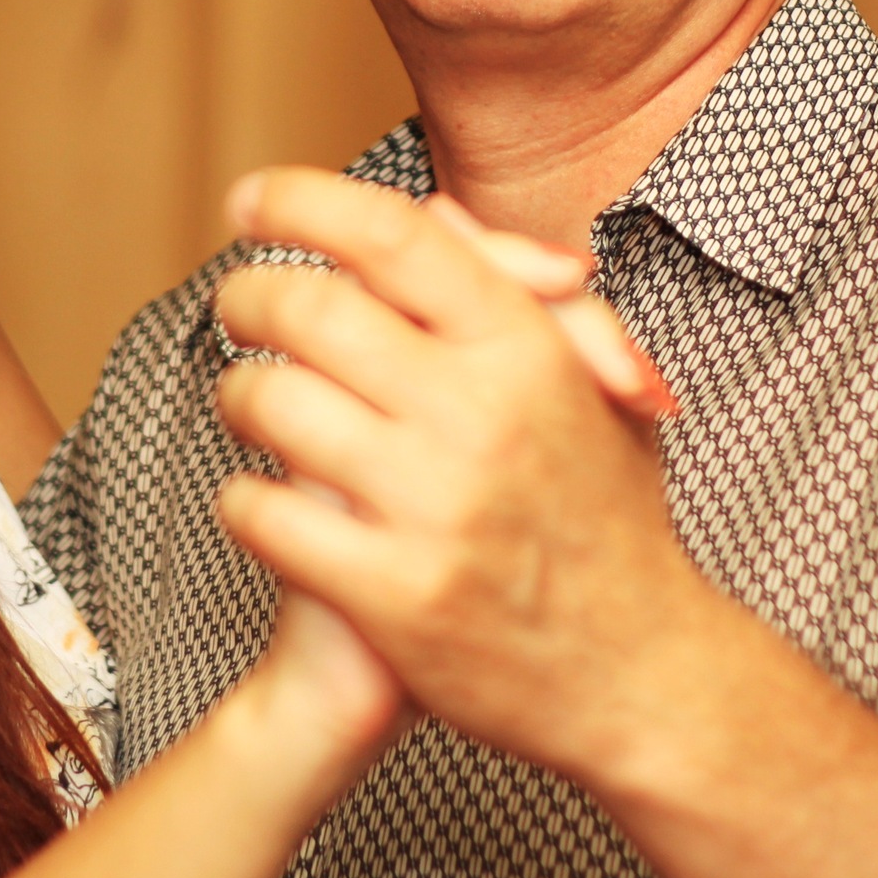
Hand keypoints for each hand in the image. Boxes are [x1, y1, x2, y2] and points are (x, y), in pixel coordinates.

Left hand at [210, 167, 715, 782]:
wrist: (641, 675)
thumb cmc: (604, 515)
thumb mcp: (592, 384)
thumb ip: (516, 287)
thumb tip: (430, 214)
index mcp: (526, 347)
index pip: (393, 234)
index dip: (301, 201)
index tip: (250, 202)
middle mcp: (480, 415)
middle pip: (309, 309)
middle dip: (247, 297)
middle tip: (236, 306)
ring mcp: (432, 508)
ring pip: (270, 404)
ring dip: (236, 393)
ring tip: (247, 400)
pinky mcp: (392, 594)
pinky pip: (264, 514)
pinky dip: (243, 496)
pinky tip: (262, 495)